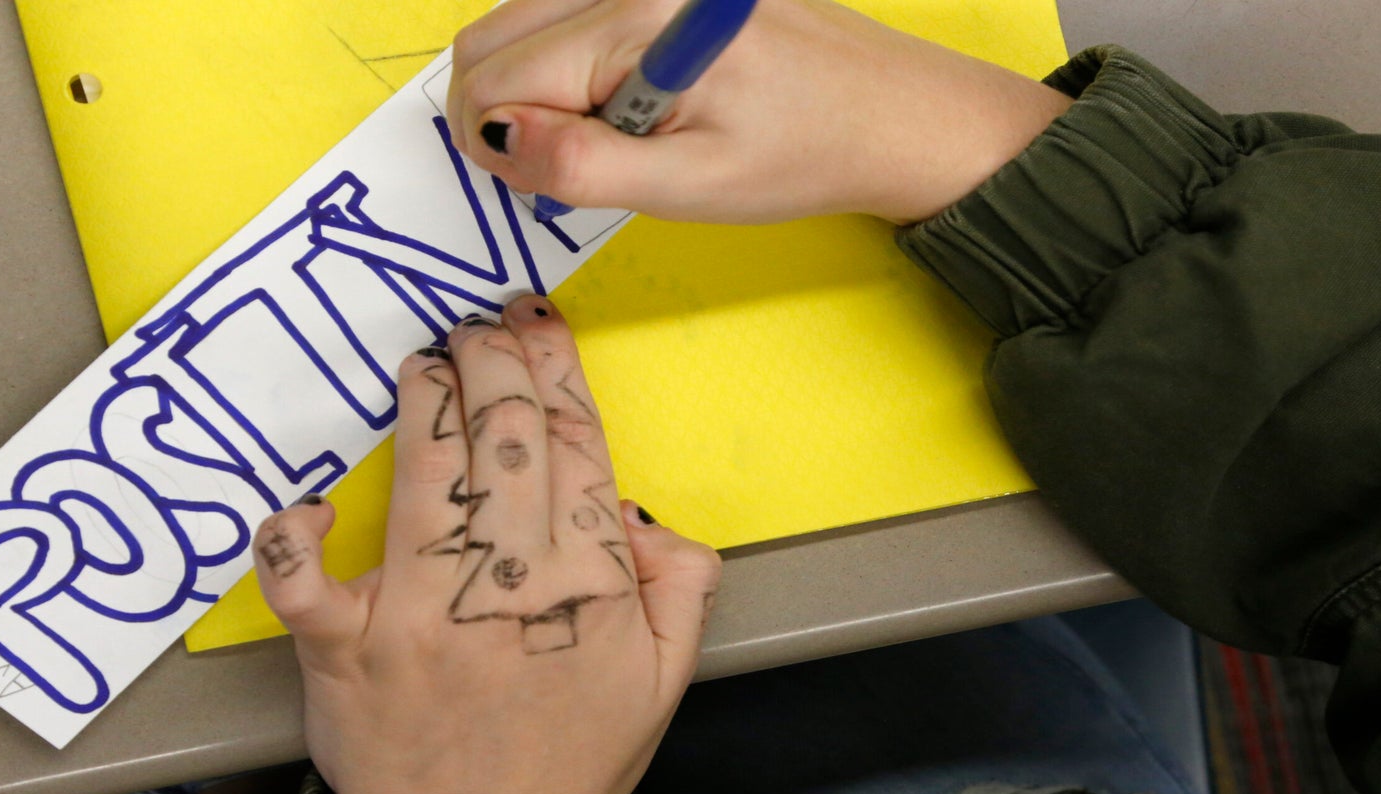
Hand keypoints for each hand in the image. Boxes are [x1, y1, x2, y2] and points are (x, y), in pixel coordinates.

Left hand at [252, 296, 721, 793]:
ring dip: (425, 400)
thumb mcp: (664, 680)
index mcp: (589, 585)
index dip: (557, 370)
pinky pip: (303, 579)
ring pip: (423, 473)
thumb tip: (637, 510)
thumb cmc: (568, 762)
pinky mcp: (342, 649)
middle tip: (484, 324)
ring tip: (428, 359)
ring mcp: (417, 614)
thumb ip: (681, 583)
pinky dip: (296, 536)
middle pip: (504, 437)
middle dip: (494, 360)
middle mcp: (504, 585)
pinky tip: (311, 501)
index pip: (577, 446)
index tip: (540, 326)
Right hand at [447, 0, 1071, 224]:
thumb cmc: (800, 156)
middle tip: (573, 162)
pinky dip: (564, 59)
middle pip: (492, 38)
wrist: (888, 114)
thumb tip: (496, 144)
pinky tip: (619, 97)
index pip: (497, 79)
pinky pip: (565, 10)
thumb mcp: (689, 188)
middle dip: (505, 112)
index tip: (547, 183)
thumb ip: (582, 167)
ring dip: (533, 84)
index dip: (501, 147)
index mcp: (634, 24)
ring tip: (610, 131)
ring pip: (520, 19)